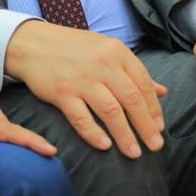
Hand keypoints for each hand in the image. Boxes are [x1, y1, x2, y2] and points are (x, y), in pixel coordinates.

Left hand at [0, 79, 56, 179]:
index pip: (10, 133)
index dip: (31, 142)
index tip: (51, 151)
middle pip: (19, 134)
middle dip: (37, 147)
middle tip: (54, 165)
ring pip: (15, 133)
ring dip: (30, 144)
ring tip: (46, 161)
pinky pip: (9, 131)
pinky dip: (20, 140)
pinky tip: (26, 153)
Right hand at [3, 20, 166, 159]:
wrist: (33, 42)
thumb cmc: (73, 47)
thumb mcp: (106, 49)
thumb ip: (133, 71)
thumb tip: (162, 91)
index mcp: (116, 52)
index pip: (142, 83)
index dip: (154, 108)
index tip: (159, 127)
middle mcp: (102, 64)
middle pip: (131, 100)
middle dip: (146, 126)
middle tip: (155, 146)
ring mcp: (81, 79)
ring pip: (110, 111)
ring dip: (125, 135)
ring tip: (134, 153)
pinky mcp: (62, 92)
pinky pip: (81, 118)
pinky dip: (94, 133)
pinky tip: (105, 146)